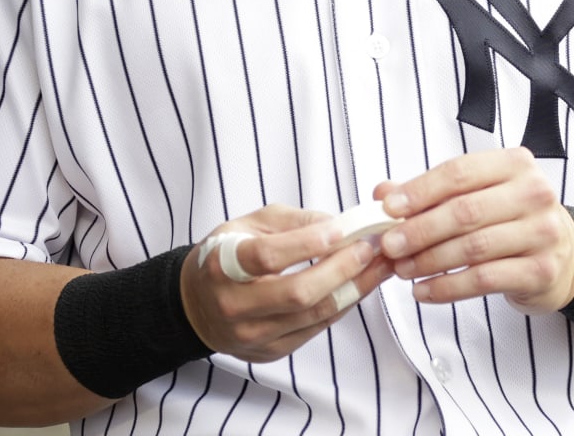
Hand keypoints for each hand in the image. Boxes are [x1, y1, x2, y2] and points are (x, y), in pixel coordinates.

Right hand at [181, 205, 394, 362]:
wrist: (195, 305)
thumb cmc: (224, 257)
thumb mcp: (247, 225)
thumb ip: (292, 222)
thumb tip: (337, 224)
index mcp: (222, 265)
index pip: (268, 256)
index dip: (308, 243)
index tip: (341, 229)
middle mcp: (234, 305)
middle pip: (298, 293)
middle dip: (341, 269)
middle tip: (369, 248)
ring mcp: (252, 334)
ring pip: (313, 315)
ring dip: (353, 289)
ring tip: (378, 267)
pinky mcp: (270, 351)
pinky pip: (316, 329)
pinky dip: (341, 306)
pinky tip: (358, 287)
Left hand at [374, 147, 573, 314]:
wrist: (563, 254)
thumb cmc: (510, 218)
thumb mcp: (476, 194)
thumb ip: (431, 192)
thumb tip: (383, 194)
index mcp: (515, 164)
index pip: (459, 173)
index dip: (420, 191)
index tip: (388, 208)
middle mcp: (534, 193)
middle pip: (464, 211)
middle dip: (419, 230)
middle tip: (389, 245)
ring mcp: (542, 233)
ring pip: (473, 248)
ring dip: (429, 261)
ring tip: (402, 270)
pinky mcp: (541, 270)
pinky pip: (484, 280)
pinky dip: (447, 287)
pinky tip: (423, 291)